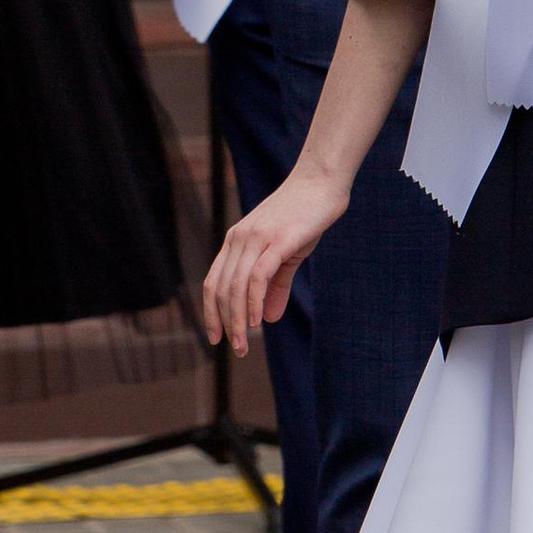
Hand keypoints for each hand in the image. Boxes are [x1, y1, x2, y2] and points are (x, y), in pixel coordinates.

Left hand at [204, 166, 349, 354]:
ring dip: (238, 319)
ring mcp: (257, 238)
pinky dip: (254, 301)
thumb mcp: (286, 254)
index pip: (214, 282)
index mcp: (236, 241)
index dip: (211, 312)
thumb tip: (268, 318)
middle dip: (225, 323)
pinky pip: (258, 276)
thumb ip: (275, 286)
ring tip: (243, 343)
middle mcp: (240, 239)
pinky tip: (257, 321)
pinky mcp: (278, 239)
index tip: (216, 338)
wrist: (321, 182)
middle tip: (236, 350)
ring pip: (237, 286)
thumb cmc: (304, 216)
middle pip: (222, 289)